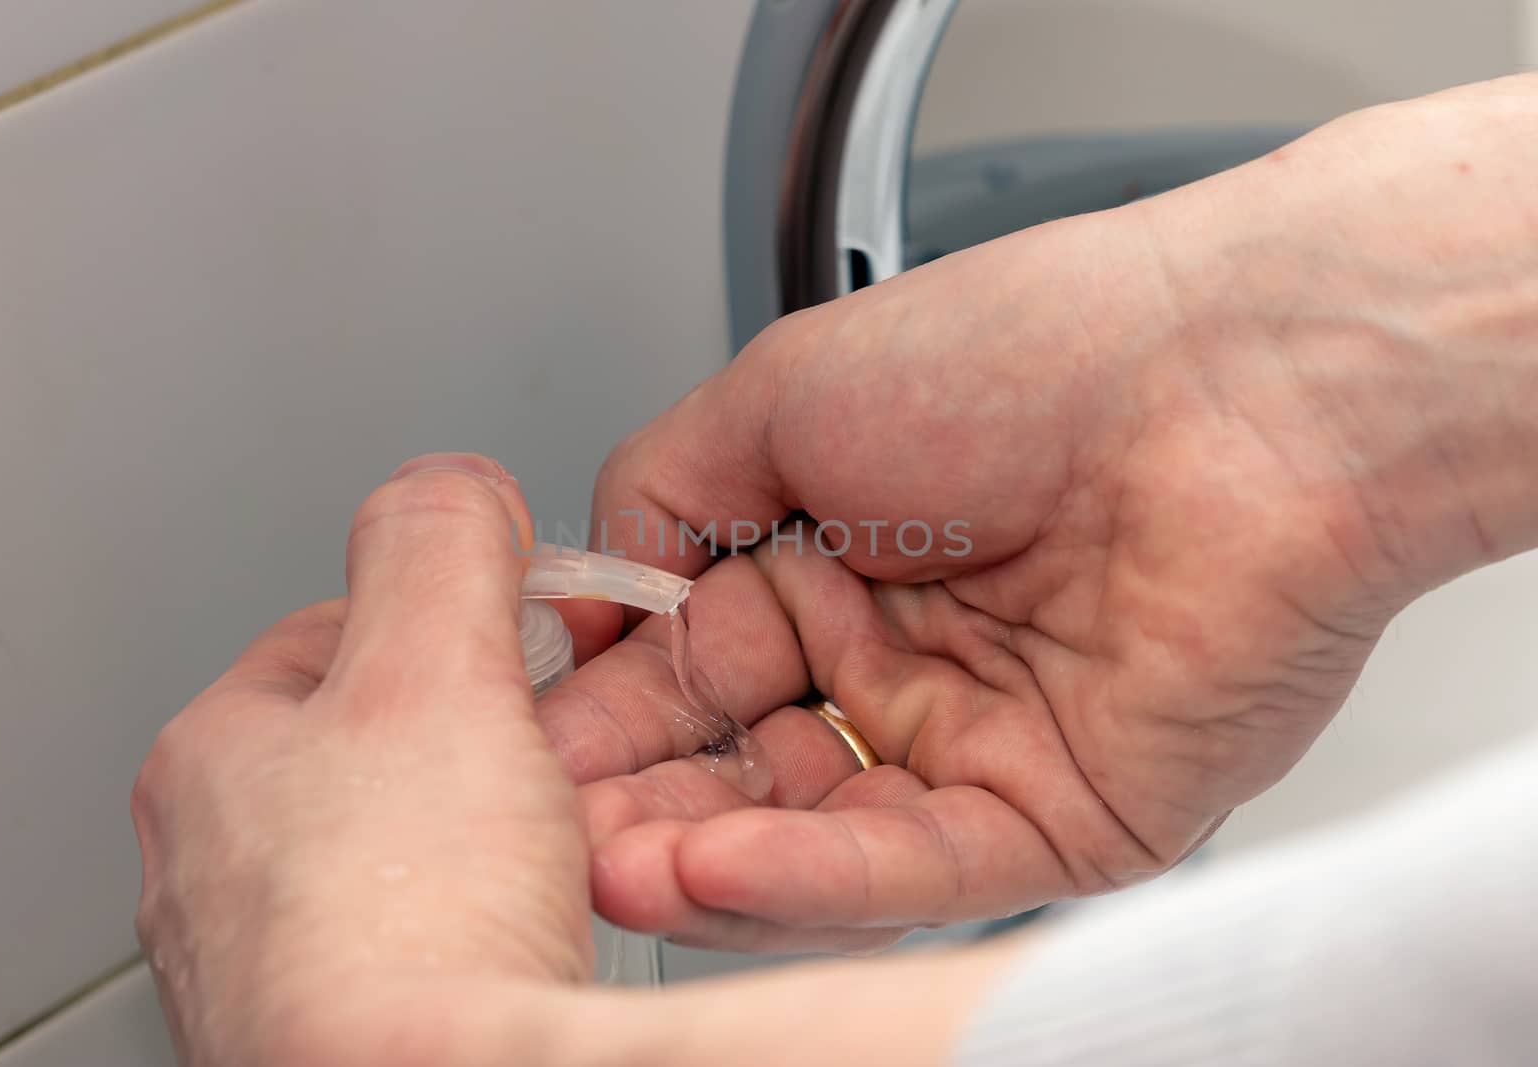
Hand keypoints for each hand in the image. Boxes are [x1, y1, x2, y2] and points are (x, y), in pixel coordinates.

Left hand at [132, 455, 591, 1065]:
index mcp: (213, 757)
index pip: (345, 629)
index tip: (540, 630)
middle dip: (485, 732)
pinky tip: (517, 933)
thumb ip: (442, 548)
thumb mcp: (435, 671)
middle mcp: (220, 863)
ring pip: (411, 842)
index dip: (461, 614)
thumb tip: (451, 485)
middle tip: (553, 753)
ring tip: (547, 848)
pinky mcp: (333, 1023)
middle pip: (384, 741)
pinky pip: (428, 934)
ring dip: (491, 829)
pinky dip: (483, 919)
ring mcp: (273, 955)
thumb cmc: (402, 926)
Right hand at [543, 77, 1537, 952]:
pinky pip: (920, 865)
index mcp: (839, 557)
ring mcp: (978, 744)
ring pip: (818, 837)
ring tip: (608, 862)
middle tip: (547, 827)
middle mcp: (904, 658)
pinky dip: (812, 874)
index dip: (606, 704)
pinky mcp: (1061, 816)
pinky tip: (714, 864)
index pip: (692, 666)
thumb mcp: (784, 390)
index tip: (519, 737)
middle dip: (639, 802)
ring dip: (705, 859)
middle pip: (743, 768)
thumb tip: (589, 590)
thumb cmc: (1035, 352)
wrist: (1239, 379)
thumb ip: (663, 492)